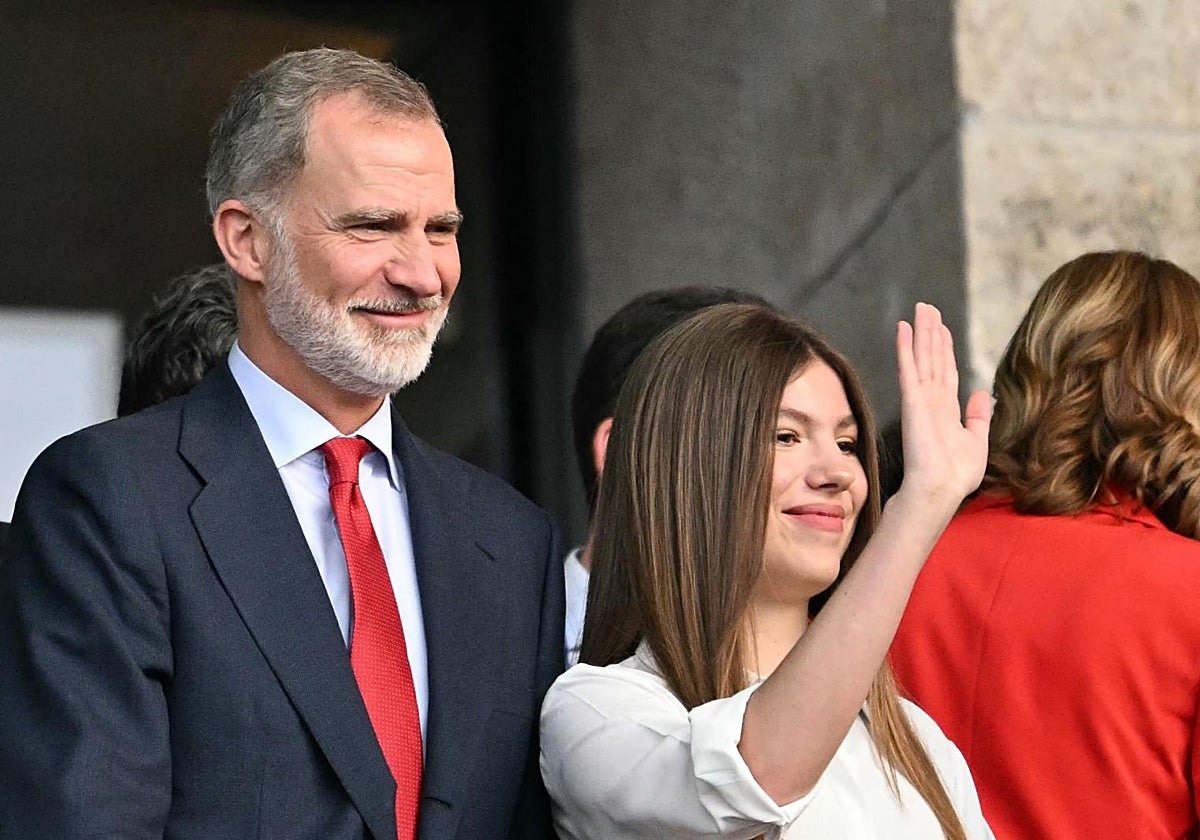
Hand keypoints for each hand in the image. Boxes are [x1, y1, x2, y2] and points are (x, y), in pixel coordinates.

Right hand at [895, 303, 990, 508]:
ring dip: (920, 332)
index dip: (944, 348)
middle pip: (932, 358)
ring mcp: (920, 398)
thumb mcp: (978, 442)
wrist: (941, 489)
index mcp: (947, 409)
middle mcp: (932, 399)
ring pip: (921, 356)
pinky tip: (903, 328)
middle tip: (927, 307)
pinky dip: (905, 347)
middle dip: (931, 332)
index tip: (942, 328)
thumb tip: (982, 393)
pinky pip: (909, 368)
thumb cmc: (956, 474)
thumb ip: (978, 416)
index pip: (946, 371)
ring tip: (920, 308)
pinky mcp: (912, 401)